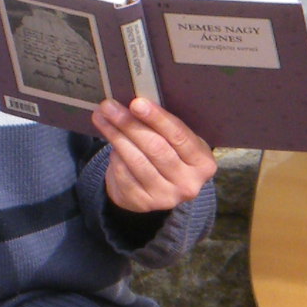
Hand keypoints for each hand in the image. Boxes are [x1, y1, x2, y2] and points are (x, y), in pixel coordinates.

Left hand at [96, 97, 216, 210]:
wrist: (159, 189)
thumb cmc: (170, 154)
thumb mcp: (178, 142)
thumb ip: (164, 126)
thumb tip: (135, 103)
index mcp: (203, 163)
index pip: (179, 136)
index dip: (157, 119)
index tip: (136, 103)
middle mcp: (189, 184)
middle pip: (155, 148)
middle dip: (130, 124)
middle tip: (110, 106)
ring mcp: (166, 197)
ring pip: (137, 161)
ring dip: (116, 136)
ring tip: (102, 117)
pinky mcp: (144, 204)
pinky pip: (124, 174)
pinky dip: (115, 156)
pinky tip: (110, 142)